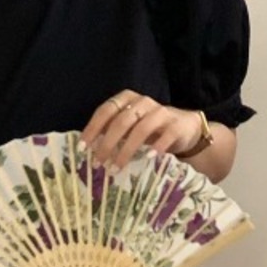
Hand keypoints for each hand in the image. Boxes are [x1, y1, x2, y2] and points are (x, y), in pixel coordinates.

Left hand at [80, 91, 202, 169]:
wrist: (184, 128)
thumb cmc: (149, 129)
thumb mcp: (128, 127)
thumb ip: (111, 132)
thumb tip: (87, 150)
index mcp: (127, 99)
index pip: (105, 110)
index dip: (93, 128)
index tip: (82, 147)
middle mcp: (143, 102)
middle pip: (121, 121)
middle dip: (107, 143)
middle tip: (98, 163)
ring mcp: (161, 112)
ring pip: (141, 129)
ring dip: (127, 150)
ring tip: (117, 167)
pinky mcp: (177, 125)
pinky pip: (167, 135)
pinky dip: (157, 147)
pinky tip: (148, 158)